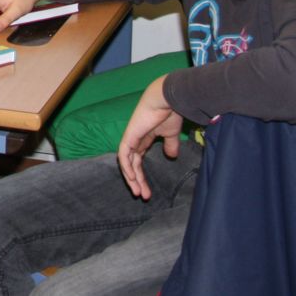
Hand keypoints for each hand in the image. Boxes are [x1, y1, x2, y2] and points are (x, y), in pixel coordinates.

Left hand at [117, 76, 184, 200]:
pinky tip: (132, 179)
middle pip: (133, 165)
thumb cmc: (170, 112)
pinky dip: (126, 167)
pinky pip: (124, 155)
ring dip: (132, 178)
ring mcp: (131, 138)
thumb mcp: (171, 134)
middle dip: (138, 181)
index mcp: (144, 139)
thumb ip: (170, 145)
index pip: (139, 161)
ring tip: (139, 192)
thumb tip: (171, 156)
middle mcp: (136, 139)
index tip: (149, 191)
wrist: (167, 99)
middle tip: (144, 196)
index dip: (142, 176)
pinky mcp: (129, 136)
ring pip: (127, 163)